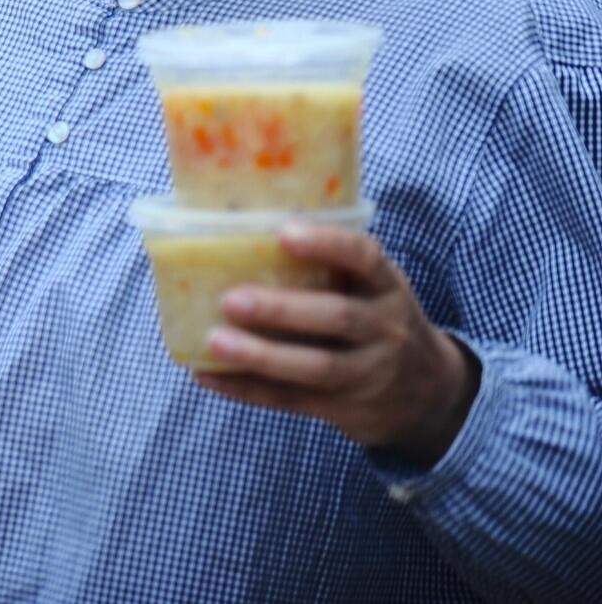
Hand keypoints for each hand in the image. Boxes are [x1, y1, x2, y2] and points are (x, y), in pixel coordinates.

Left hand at [192, 223, 480, 466]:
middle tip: (231, 299)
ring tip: (215, 342)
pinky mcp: (343, 407)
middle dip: (281, 310)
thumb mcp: (373, 289)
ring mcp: (368, 372)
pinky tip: (209, 376)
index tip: (284, 234)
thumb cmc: (376, 319)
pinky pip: (292, 399)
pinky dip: (246, 389)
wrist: (428, 393)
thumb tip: (241, 229)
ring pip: (316, 366)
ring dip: (261, 356)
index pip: (365, 258)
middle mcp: (384, 328)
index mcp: (387, 287)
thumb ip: (330, 264)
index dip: (327, 245)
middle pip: (336, 318)